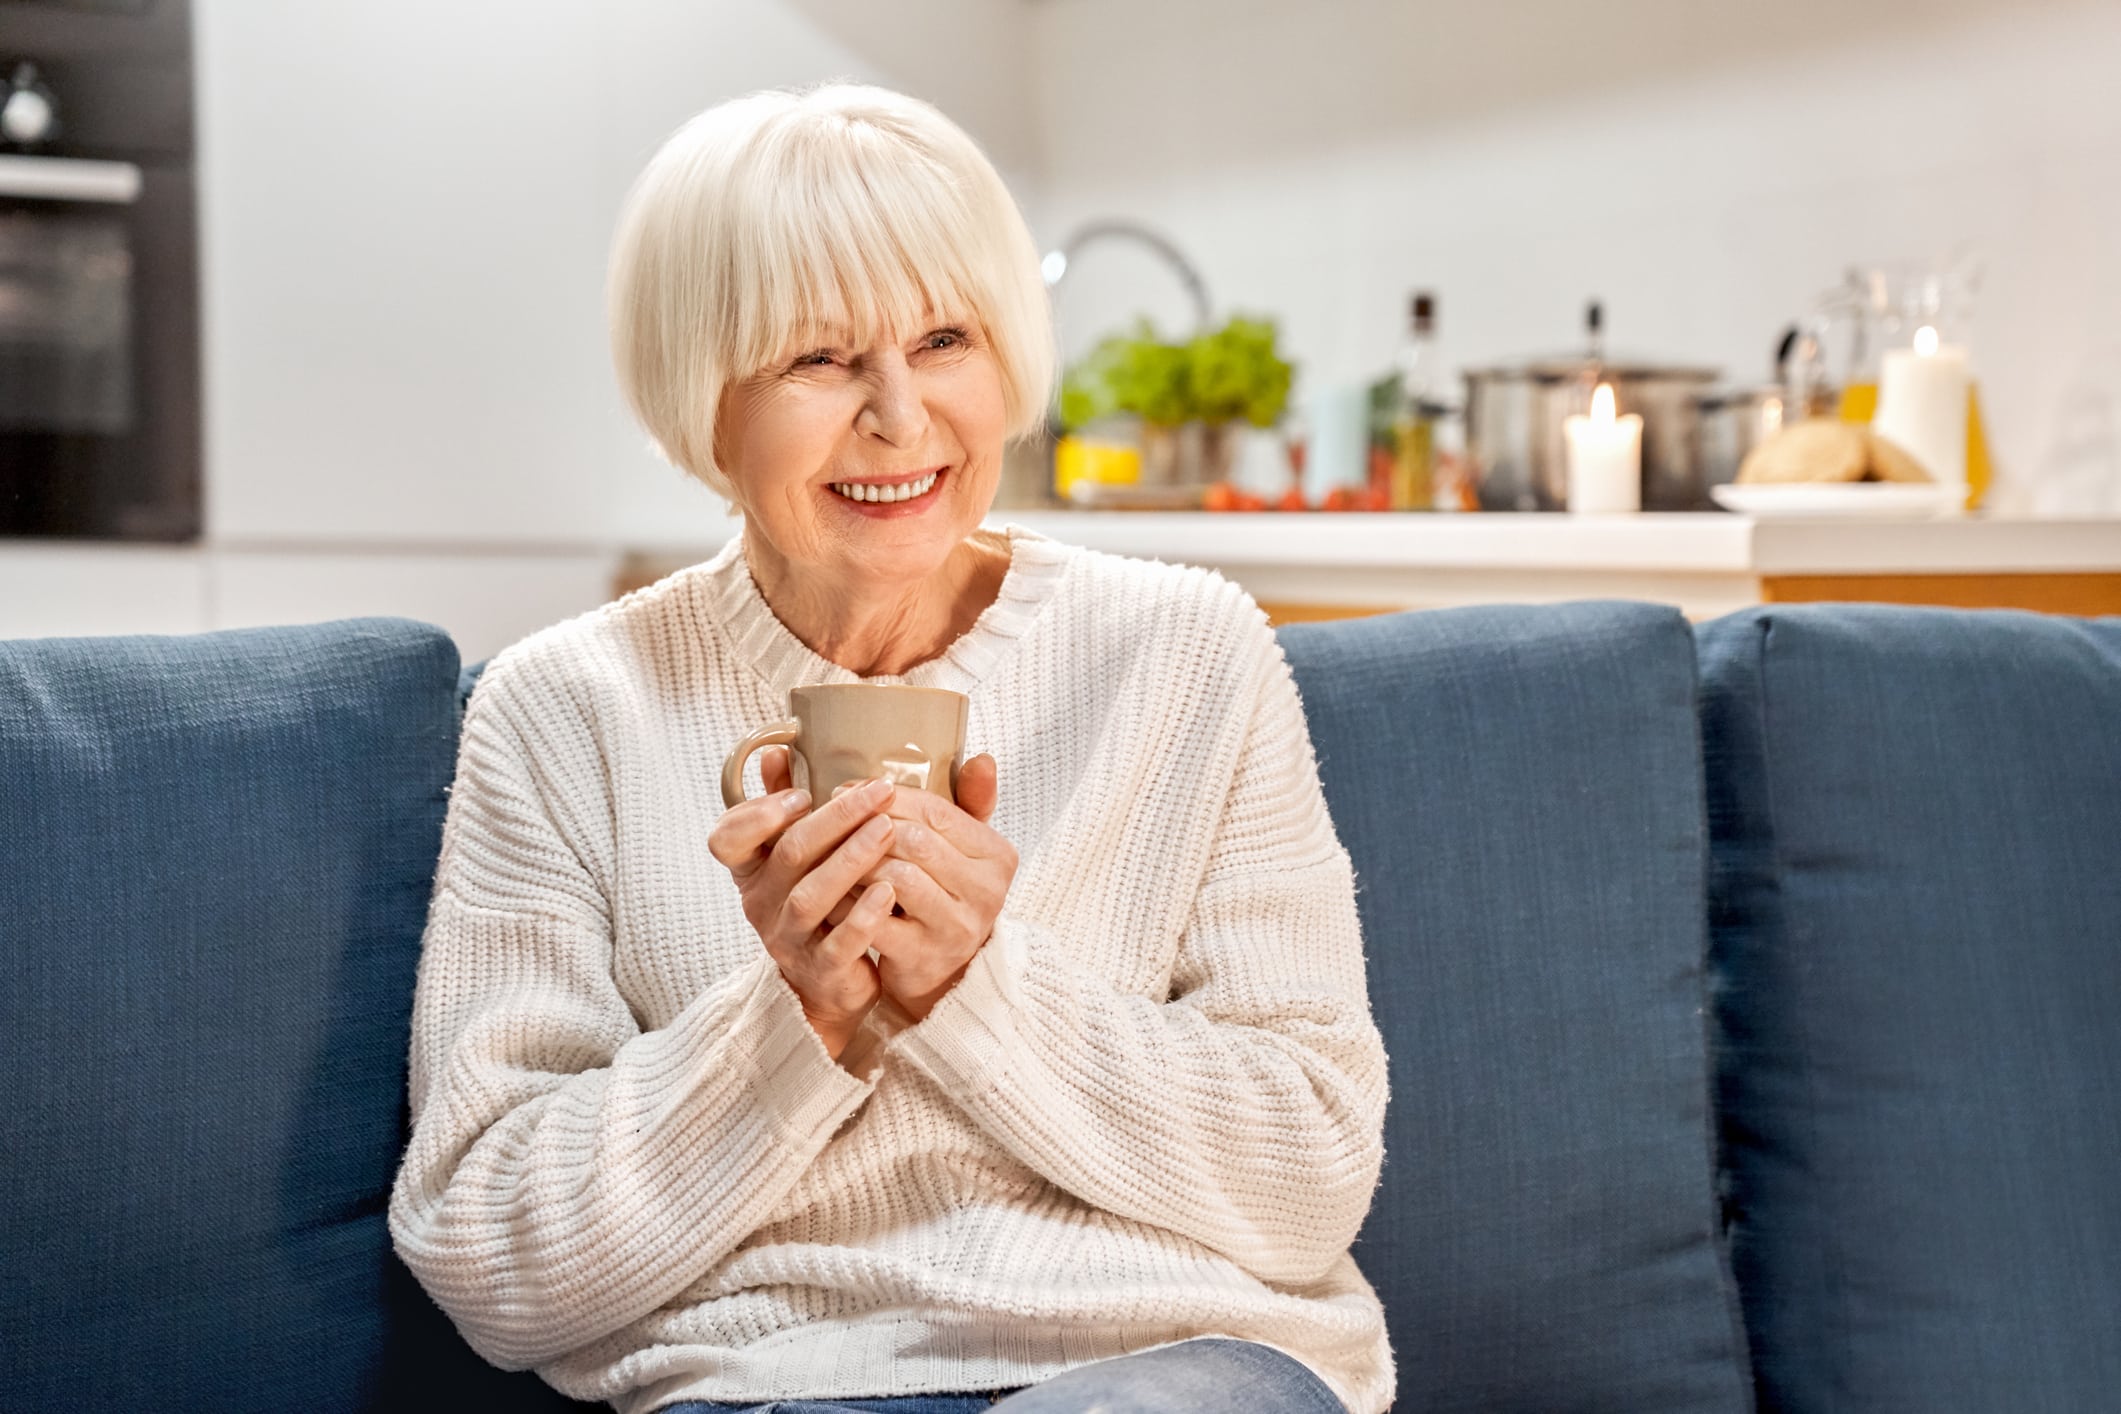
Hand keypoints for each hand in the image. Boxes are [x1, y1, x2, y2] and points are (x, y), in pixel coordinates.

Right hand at [706, 747, 897, 1057]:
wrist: (831, 982)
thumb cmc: (819, 902)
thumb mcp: (795, 855)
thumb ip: (783, 805)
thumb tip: (776, 751)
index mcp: (752, 872)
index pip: (725, 842)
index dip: (757, 815)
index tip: (800, 794)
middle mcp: (762, 904)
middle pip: (789, 854)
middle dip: (835, 818)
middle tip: (878, 791)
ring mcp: (789, 939)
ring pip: (812, 896)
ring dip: (851, 858)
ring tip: (888, 829)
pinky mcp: (821, 970)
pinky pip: (839, 943)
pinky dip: (863, 915)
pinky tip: (889, 891)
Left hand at [828, 754, 1016, 1021]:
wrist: (948, 972)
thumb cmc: (946, 894)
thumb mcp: (965, 848)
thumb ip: (971, 802)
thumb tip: (981, 758)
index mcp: (998, 856)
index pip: (937, 811)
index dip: (889, 797)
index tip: (849, 790)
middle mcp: (986, 892)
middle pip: (915, 841)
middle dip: (866, 826)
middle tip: (829, 819)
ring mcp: (956, 927)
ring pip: (895, 876)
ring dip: (856, 862)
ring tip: (829, 853)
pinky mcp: (923, 956)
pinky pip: (875, 918)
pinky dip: (848, 901)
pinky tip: (830, 891)